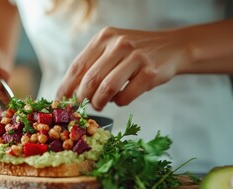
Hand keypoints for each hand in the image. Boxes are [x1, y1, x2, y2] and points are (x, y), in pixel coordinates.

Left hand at [57, 27, 188, 110]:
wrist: (173, 47)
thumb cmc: (136, 52)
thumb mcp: (112, 48)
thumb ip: (93, 64)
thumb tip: (70, 92)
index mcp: (104, 38)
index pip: (77, 66)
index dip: (66, 87)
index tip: (59, 101)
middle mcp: (119, 44)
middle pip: (90, 80)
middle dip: (82, 98)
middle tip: (83, 105)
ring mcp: (136, 57)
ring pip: (106, 89)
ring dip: (99, 102)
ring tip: (100, 104)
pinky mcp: (150, 73)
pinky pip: (125, 96)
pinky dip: (119, 102)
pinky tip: (120, 98)